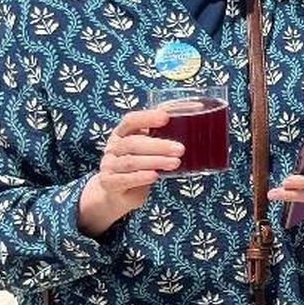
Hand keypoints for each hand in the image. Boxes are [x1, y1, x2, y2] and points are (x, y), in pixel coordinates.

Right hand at [78, 108, 183, 235]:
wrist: (118, 193)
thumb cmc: (139, 164)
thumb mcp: (148, 148)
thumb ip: (163, 133)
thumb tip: (194, 112)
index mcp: (122, 133)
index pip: (130, 121)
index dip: (147, 118)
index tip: (166, 117)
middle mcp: (113, 147)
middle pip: (133, 143)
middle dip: (159, 146)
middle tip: (180, 149)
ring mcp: (109, 165)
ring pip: (131, 161)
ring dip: (155, 161)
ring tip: (175, 163)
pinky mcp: (109, 183)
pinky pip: (124, 179)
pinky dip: (140, 177)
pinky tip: (154, 176)